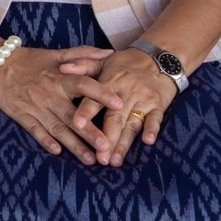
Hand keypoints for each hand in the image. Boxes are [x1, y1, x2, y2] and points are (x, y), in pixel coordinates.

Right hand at [0, 45, 121, 164]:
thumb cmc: (30, 60)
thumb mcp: (56, 54)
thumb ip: (83, 54)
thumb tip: (111, 53)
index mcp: (60, 77)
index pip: (83, 85)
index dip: (101, 93)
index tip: (119, 104)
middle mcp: (49, 94)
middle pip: (73, 115)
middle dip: (90, 132)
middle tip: (107, 146)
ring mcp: (35, 107)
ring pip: (58, 129)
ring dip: (74, 145)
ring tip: (91, 159)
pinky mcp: (22, 116)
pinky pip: (35, 131)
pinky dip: (45, 141)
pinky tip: (57, 152)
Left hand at [60, 49, 179, 164]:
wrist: (158, 59)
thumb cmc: (124, 63)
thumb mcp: (103, 61)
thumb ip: (82, 65)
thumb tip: (62, 69)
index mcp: (108, 82)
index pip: (94, 99)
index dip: (86, 112)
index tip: (76, 126)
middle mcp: (125, 93)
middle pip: (114, 119)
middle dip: (106, 139)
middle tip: (98, 158)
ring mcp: (142, 100)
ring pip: (132, 124)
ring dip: (124, 143)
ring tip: (115, 161)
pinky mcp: (158, 106)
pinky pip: (156, 119)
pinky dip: (152, 129)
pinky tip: (147, 141)